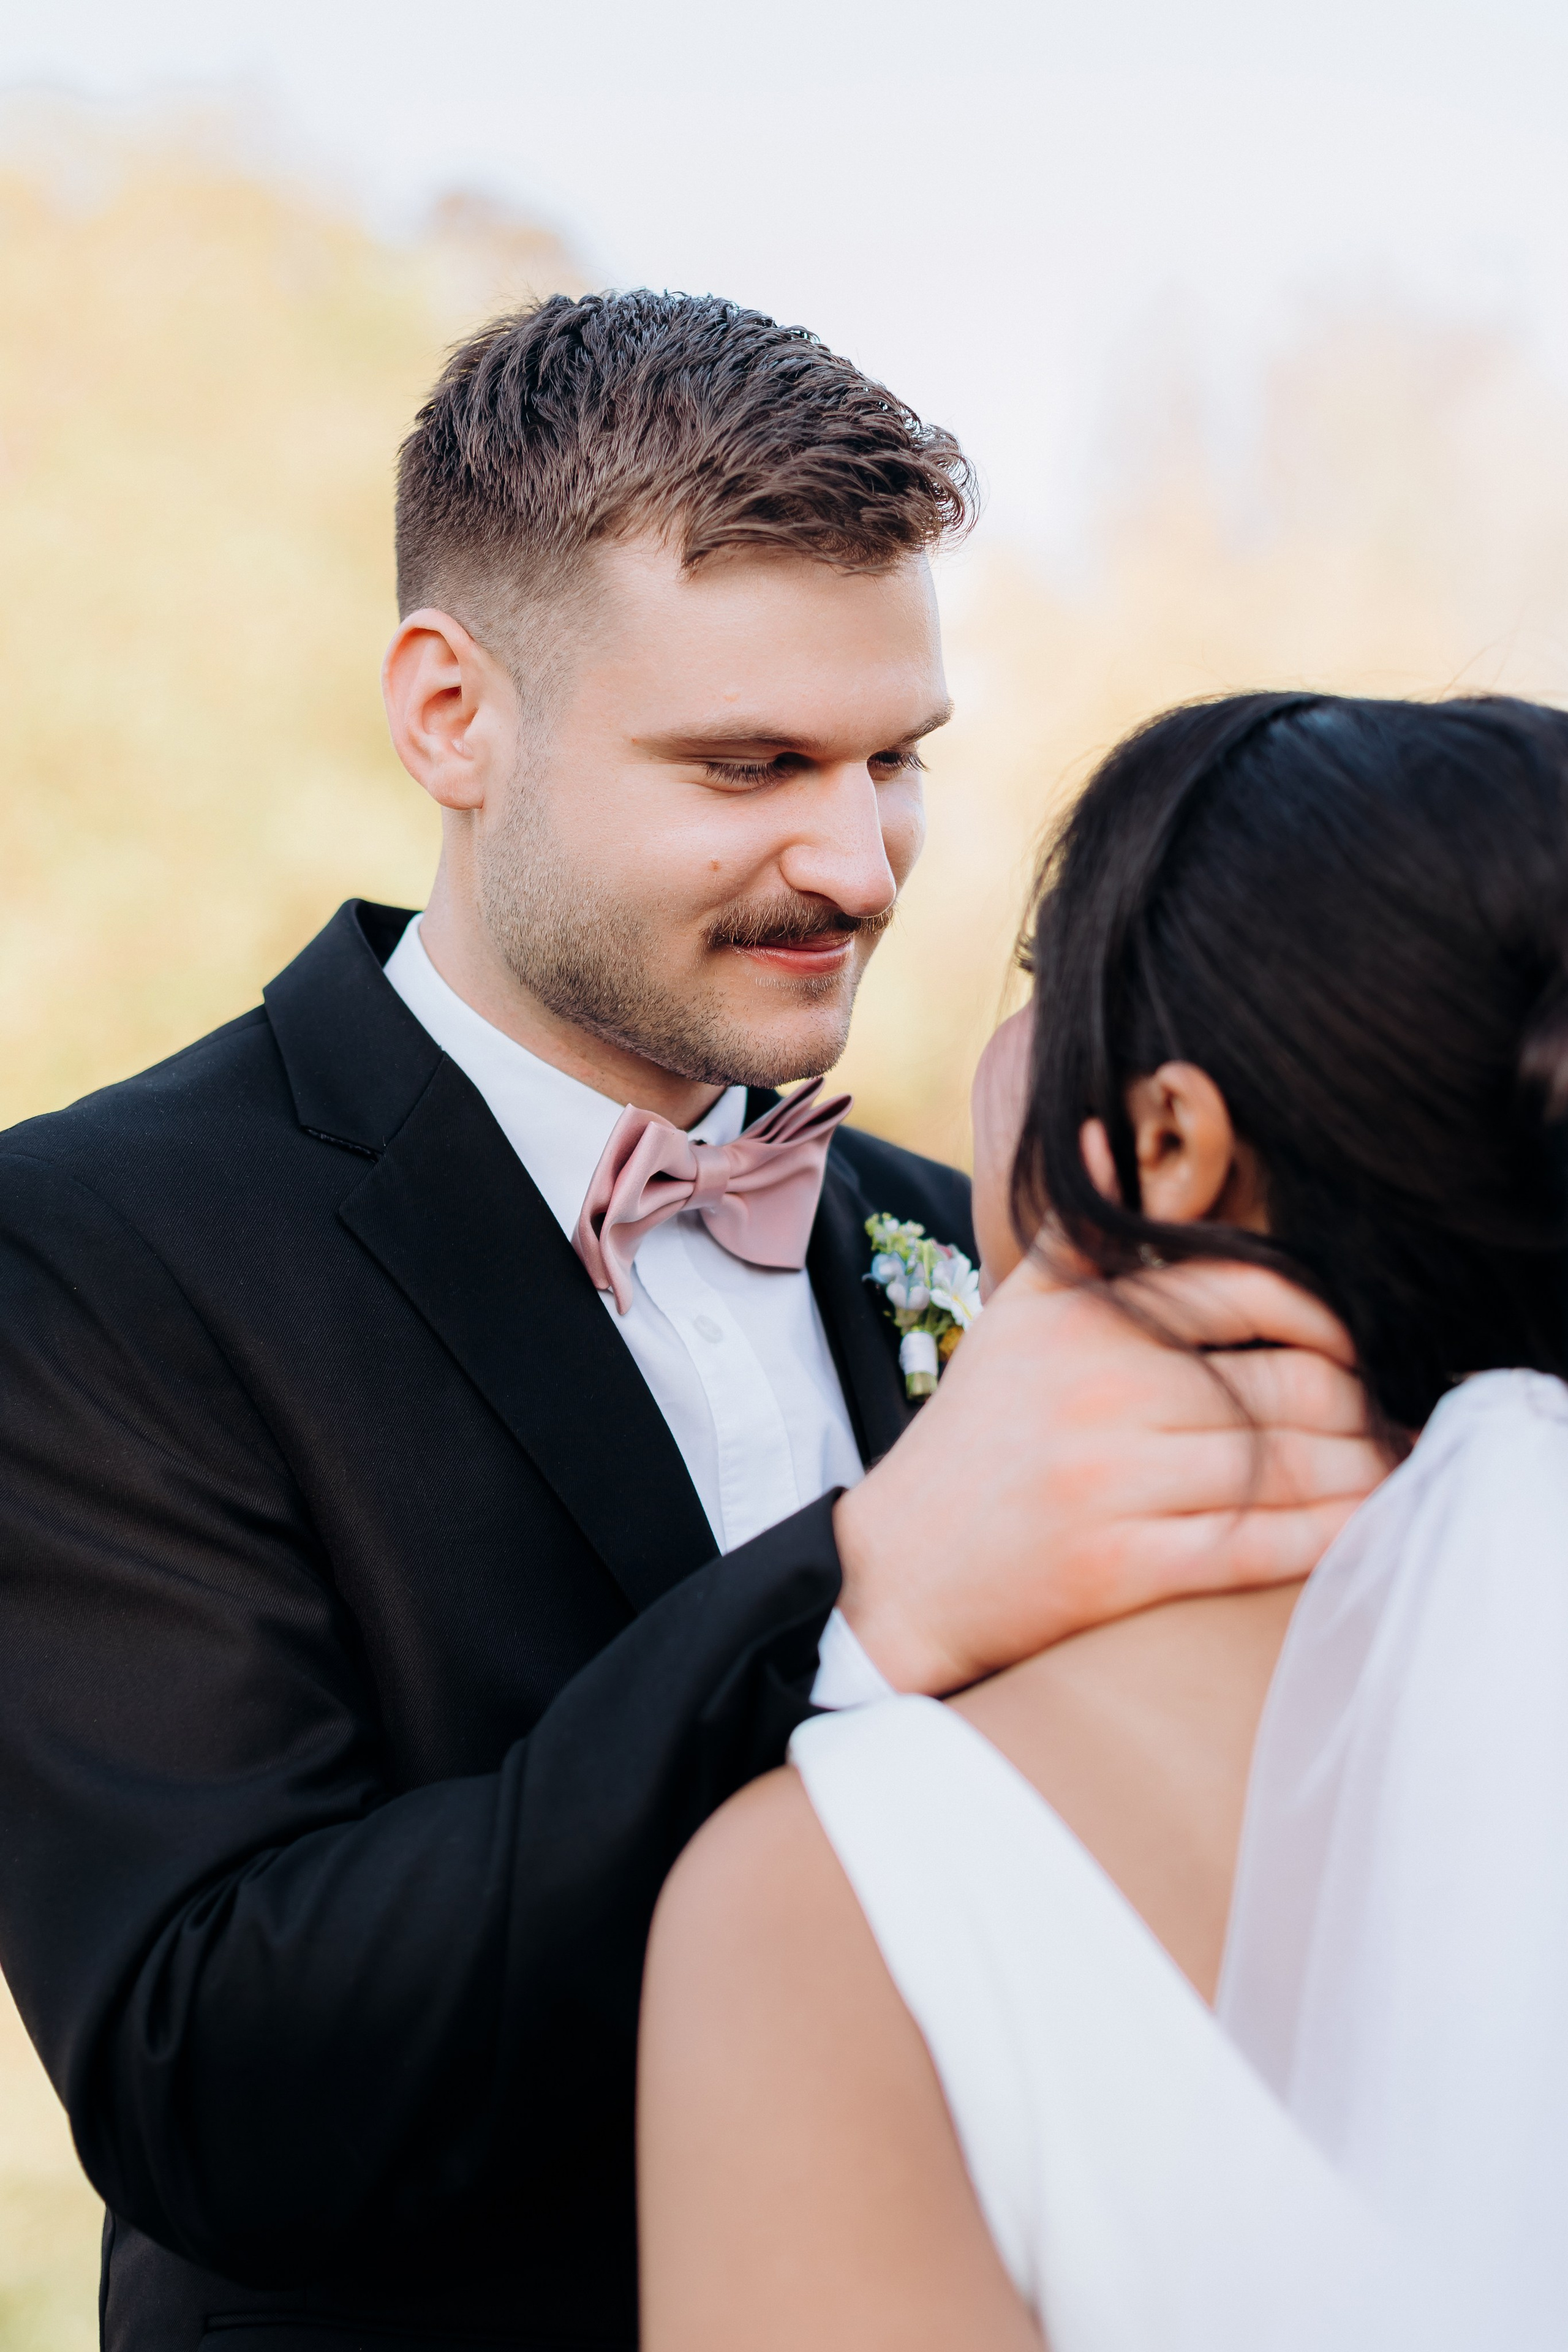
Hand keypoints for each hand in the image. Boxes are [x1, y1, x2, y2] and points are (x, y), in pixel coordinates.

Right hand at [834, 1251, 1388, 1694]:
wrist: (900, 1570)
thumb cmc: (974, 1438)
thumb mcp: (1011, 1318)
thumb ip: (1074, 1237)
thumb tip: (1103, 1131)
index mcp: (1084, 1319)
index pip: (1248, 1291)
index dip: (1326, 1316)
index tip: (1353, 1344)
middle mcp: (1101, 1391)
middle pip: (1291, 1385)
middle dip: (1361, 1403)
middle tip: (1384, 1414)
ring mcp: (1114, 1482)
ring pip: (1290, 1466)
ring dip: (1363, 1470)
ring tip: (1386, 1467)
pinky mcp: (1125, 1568)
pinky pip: (1260, 1546)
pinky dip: (1329, 1536)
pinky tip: (1361, 1525)